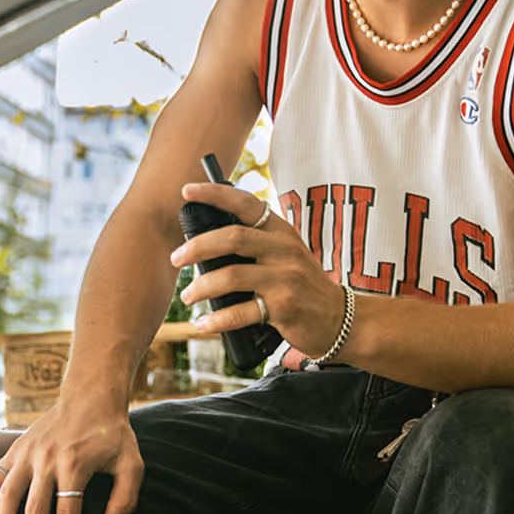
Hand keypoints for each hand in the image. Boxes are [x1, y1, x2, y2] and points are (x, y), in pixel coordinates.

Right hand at [0, 397, 143, 513]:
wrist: (90, 397)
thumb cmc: (113, 434)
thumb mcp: (131, 463)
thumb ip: (126, 498)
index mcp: (75, 465)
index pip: (67, 512)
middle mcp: (47, 460)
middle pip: (35, 509)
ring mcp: (27, 453)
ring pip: (8, 495)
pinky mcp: (15, 449)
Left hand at [173, 182, 346, 356]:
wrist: (337, 317)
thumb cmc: (300, 284)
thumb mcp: (285, 254)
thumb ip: (255, 243)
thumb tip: (203, 244)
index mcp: (280, 231)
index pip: (246, 203)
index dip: (214, 194)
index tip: (187, 190)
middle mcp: (283, 249)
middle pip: (232, 238)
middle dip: (197, 247)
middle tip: (176, 258)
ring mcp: (285, 278)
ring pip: (232, 275)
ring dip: (202, 286)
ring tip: (187, 296)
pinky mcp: (284, 307)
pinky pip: (241, 312)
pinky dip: (217, 320)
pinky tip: (202, 323)